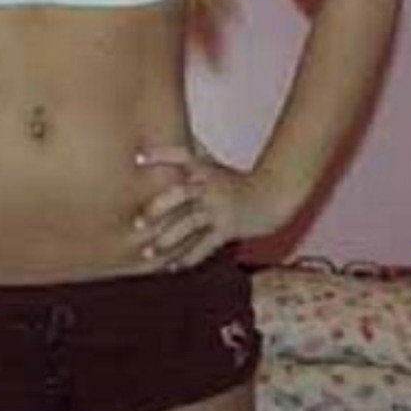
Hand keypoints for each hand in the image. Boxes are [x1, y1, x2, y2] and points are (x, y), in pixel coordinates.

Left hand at [131, 145, 259, 270]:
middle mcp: (210, 187)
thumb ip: (192, 154)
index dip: (160, 155)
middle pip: (181, 193)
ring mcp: (219, 209)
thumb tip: (166, 144)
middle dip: (159, 207)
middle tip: (138, 222)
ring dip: (168, 239)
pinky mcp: (228, 229)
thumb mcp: (214, 164)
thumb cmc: (238, 182)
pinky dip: (188, 258)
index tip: (138, 159)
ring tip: (149, 252)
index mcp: (205, 169)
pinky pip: (205, 246)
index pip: (181, 157)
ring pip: (190, 223)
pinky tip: (173, 267)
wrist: (271, 196)